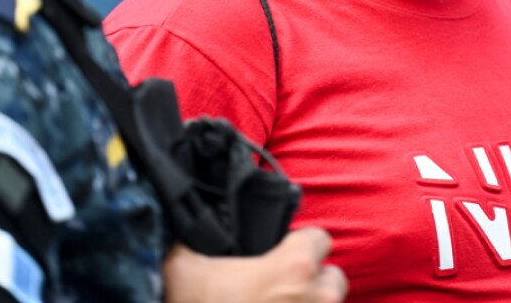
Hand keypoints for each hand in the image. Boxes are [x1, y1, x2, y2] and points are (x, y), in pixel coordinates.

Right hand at [163, 228, 347, 302]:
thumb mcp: (182, 267)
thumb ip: (190, 237)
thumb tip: (178, 215)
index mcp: (294, 268)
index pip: (319, 238)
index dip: (298, 244)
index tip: (279, 255)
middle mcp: (318, 298)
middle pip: (332, 278)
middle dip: (311, 283)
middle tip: (278, 292)